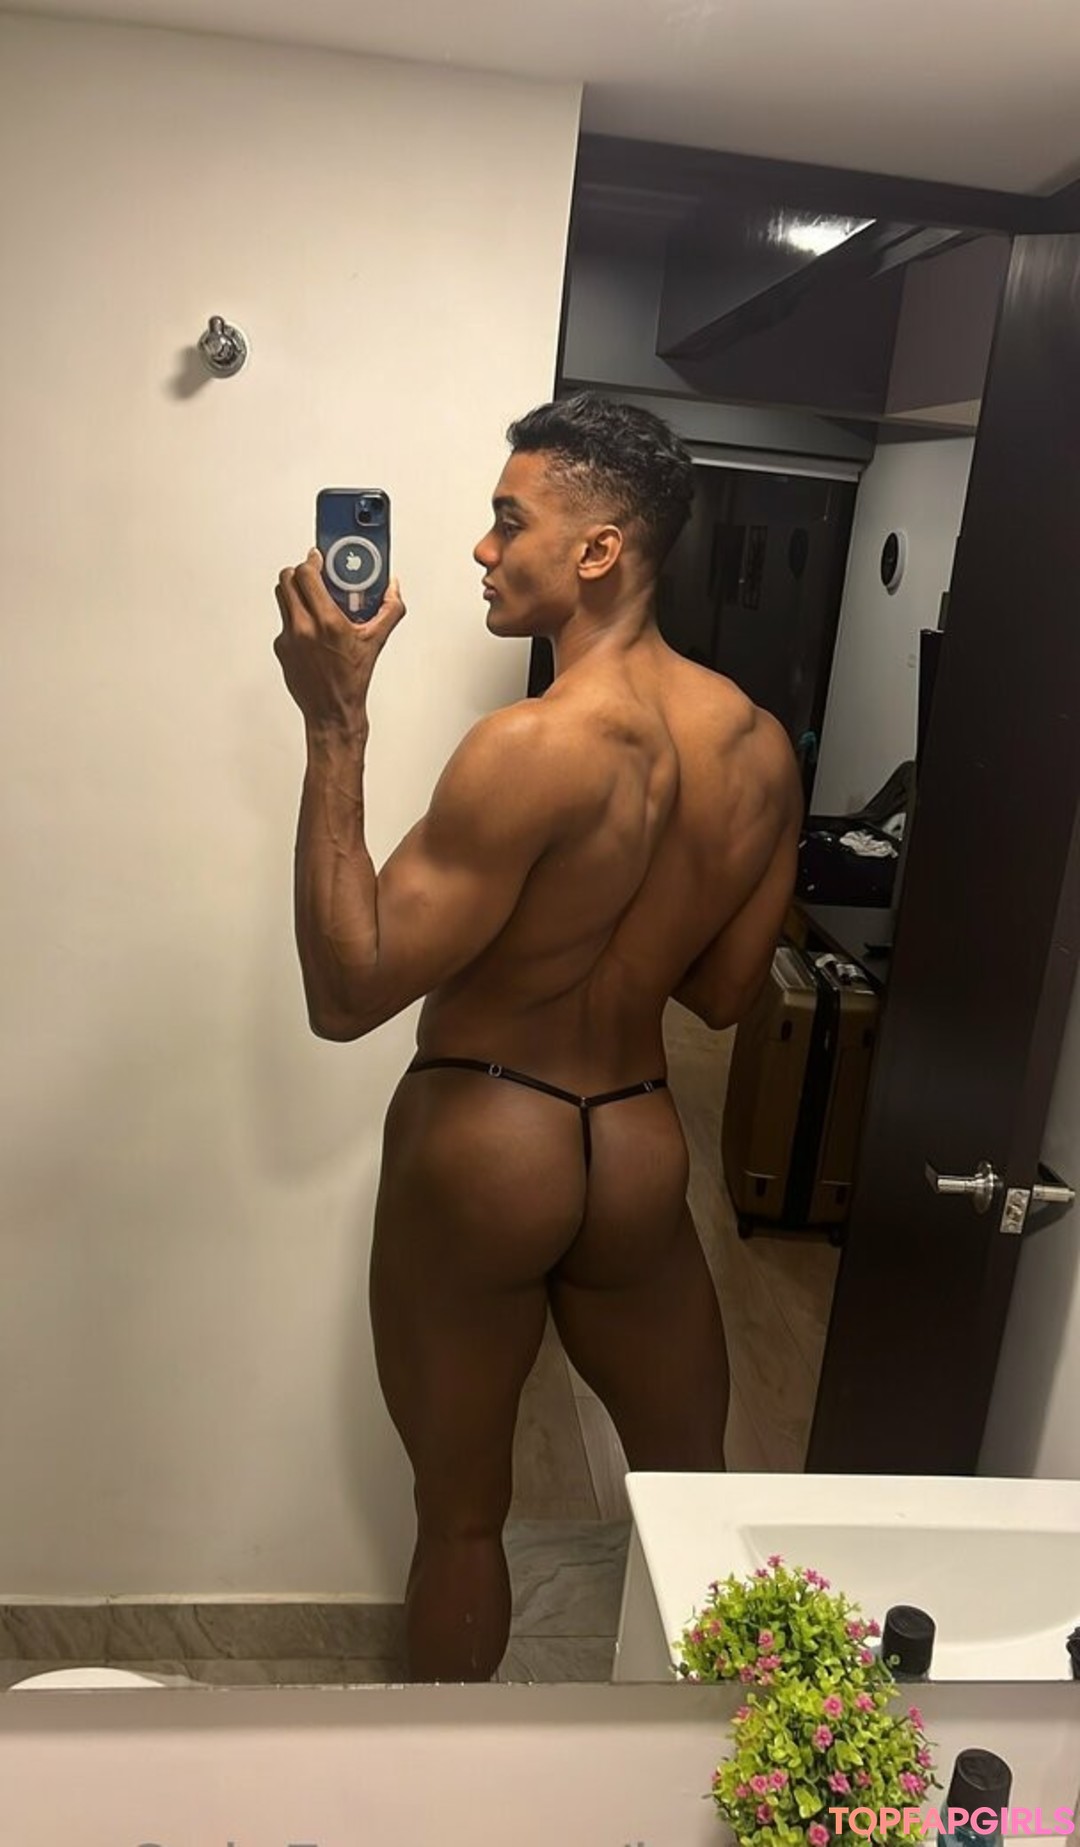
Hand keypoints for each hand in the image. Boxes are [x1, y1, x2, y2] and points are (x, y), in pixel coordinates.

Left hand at [274, 549, 406, 729]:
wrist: (332, 710)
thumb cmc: (352, 680)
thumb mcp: (376, 641)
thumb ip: (389, 610)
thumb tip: (393, 587)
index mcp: (328, 622)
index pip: (306, 575)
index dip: (310, 561)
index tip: (318, 559)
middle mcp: (304, 628)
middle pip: (286, 580)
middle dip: (299, 572)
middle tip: (313, 574)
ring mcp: (288, 639)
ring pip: (281, 597)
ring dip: (293, 590)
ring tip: (310, 596)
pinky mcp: (281, 649)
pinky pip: (284, 621)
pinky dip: (295, 617)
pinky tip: (311, 627)